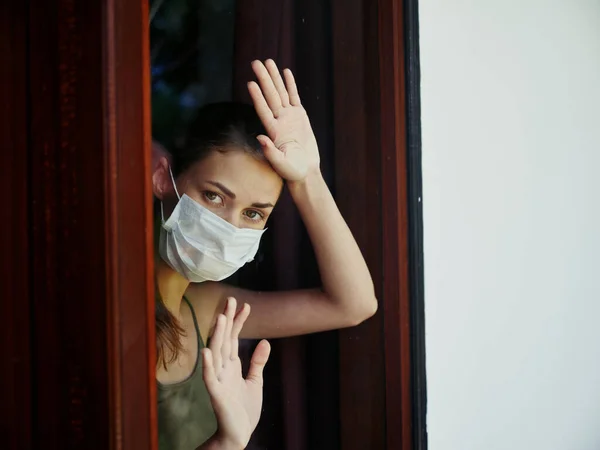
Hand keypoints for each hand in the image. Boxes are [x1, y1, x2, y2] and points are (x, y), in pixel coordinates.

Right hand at [202, 298, 270, 448]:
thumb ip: (257, 362)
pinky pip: (210, 377)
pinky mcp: (216, 394)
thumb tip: (265, 341)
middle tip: (231, 300)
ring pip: (217, 354)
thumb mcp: (255, 382)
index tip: (245, 305)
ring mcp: (218, 380)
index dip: (238, 322)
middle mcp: (223, 369)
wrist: (238, 433)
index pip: (233, 338)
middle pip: (224, 340)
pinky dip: (208, 364)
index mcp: (232, 366)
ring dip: (217, 336)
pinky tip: (207, 351)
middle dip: (227, 320)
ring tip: (220, 318)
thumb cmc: (244, 409)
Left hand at [247, 59, 319, 181]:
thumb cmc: (292, 171)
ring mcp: (289, 117)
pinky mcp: (299, 116)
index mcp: (273, 131)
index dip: (257, 97)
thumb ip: (271, 153)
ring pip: (280, 93)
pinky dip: (290, 85)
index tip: (250, 83)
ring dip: (274, 78)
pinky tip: (285, 72)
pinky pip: (294, 97)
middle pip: (270, 96)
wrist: (305, 171)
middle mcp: (279, 121)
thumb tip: (260, 138)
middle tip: (255, 63)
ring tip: (268, 61)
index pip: (263, 110)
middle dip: (264, 79)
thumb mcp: (282, 164)